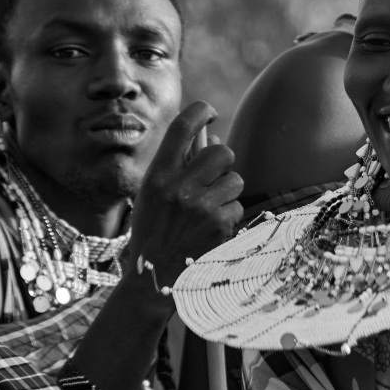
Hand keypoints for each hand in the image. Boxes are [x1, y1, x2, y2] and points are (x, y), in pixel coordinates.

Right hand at [126, 101, 243, 299]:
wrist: (153, 278)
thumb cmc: (153, 230)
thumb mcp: (152, 194)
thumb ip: (178, 166)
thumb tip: (213, 138)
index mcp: (157, 176)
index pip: (181, 128)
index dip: (200, 112)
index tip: (210, 113)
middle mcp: (179, 188)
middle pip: (222, 151)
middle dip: (222, 161)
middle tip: (213, 175)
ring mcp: (202, 208)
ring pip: (235, 179)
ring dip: (227, 190)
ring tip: (209, 207)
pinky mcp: (220, 226)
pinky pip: (237, 206)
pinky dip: (228, 215)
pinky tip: (210, 228)